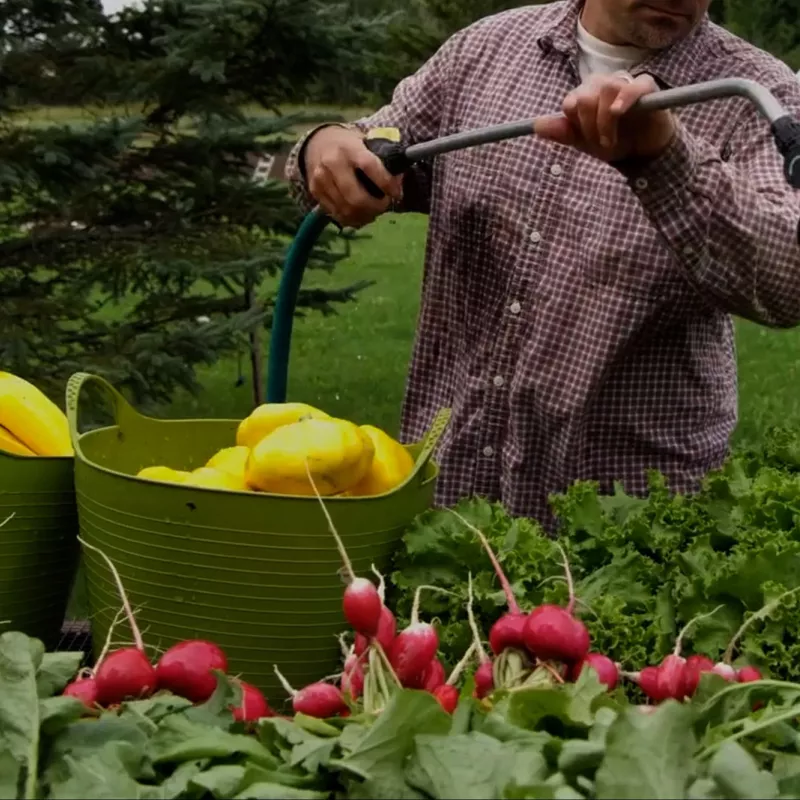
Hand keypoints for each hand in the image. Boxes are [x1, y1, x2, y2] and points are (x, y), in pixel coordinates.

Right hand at [304, 126, 403, 227]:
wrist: (318, 142)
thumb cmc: (350, 145)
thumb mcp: (367, 143)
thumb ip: (383, 160)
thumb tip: (398, 182)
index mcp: (349, 148)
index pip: (369, 166)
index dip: (386, 183)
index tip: (396, 193)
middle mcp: (332, 163)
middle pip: (356, 198)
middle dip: (375, 207)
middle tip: (385, 204)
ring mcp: (320, 179)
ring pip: (346, 210)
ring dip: (365, 216)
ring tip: (374, 211)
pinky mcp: (315, 192)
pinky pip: (337, 214)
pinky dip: (352, 219)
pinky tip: (361, 214)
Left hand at [534, 72, 676, 162]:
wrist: (641, 151)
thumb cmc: (613, 141)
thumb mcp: (583, 142)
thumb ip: (562, 133)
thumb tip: (536, 125)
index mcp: (585, 94)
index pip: (570, 102)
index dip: (575, 124)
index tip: (586, 140)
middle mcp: (602, 85)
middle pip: (585, 96)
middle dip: (589, 126)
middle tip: (600, 143)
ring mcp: (624, 83)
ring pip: (606, 90)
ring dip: (605, 121)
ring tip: (611, 140)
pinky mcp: (646, 87)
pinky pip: (633, 86)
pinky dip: (625, 98)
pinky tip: (618, 112)